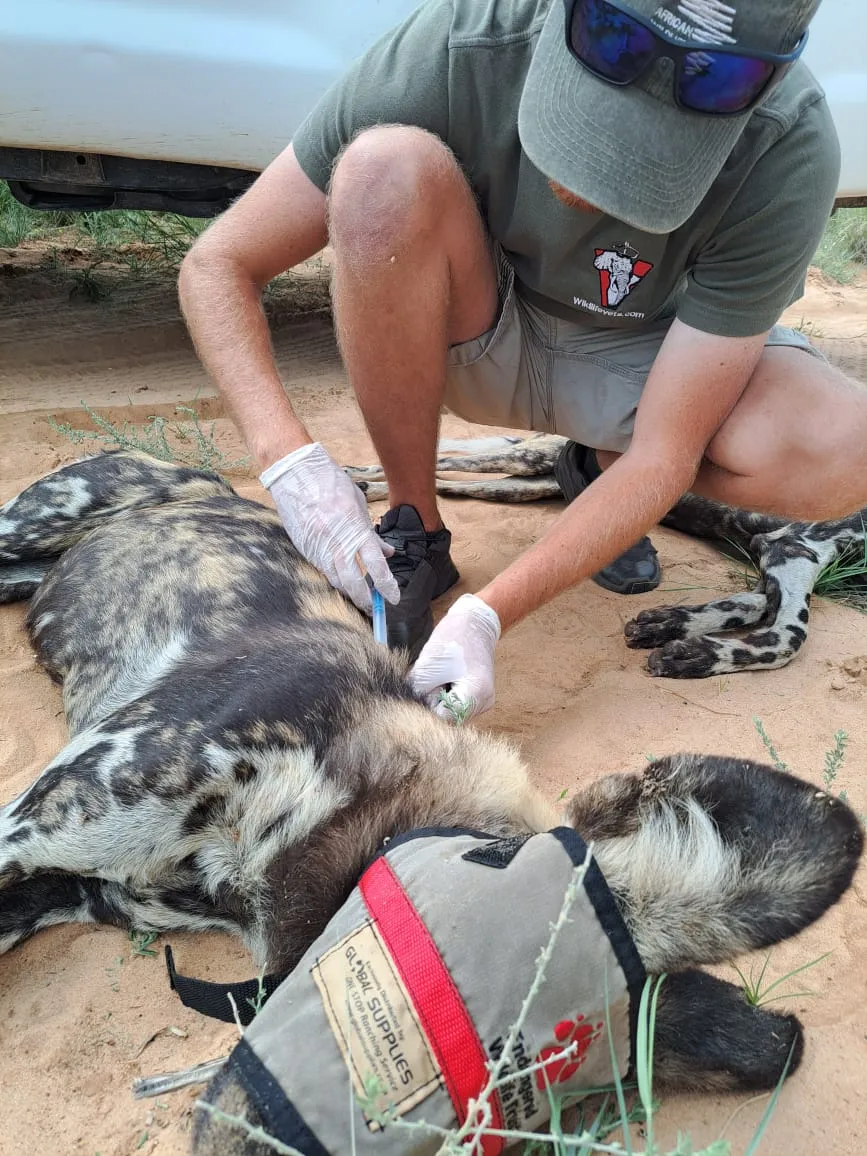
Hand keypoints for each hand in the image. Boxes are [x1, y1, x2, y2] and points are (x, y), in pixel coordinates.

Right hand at [261, 443, 398, 611]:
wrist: (295, 474)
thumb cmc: (329, 483)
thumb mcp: (357, 503)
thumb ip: (370, 531)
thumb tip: (386, 552)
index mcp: (355, 528)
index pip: (375, 564)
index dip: (386, 584)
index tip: (393, 597)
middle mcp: (337, 541)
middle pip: (354, 581)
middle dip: (366, 598)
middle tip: (374, 607)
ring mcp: (319, 546)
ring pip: (336, 580)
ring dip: (350, 592)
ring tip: (360, 598)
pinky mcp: (305, 548)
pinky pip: (322, 570)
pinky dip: (334, 579)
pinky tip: (342, 582)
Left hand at [410, 594, 500, 721]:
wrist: (475, 622)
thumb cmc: (453, 638)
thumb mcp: (428, 666)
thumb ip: (418, 693)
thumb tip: (407, 711)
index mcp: (476, 694)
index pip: (444, 718)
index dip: (427, 709)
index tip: (417, 695)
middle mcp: (484, 702)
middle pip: (449, 717)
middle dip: (433, 703)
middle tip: (429, 681)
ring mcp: (483, 701)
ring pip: (451, 711)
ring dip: (438, 699)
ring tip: (439, 677)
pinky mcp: (478, 696)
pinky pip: (456, 703)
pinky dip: (445, 694)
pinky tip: (445, 678)